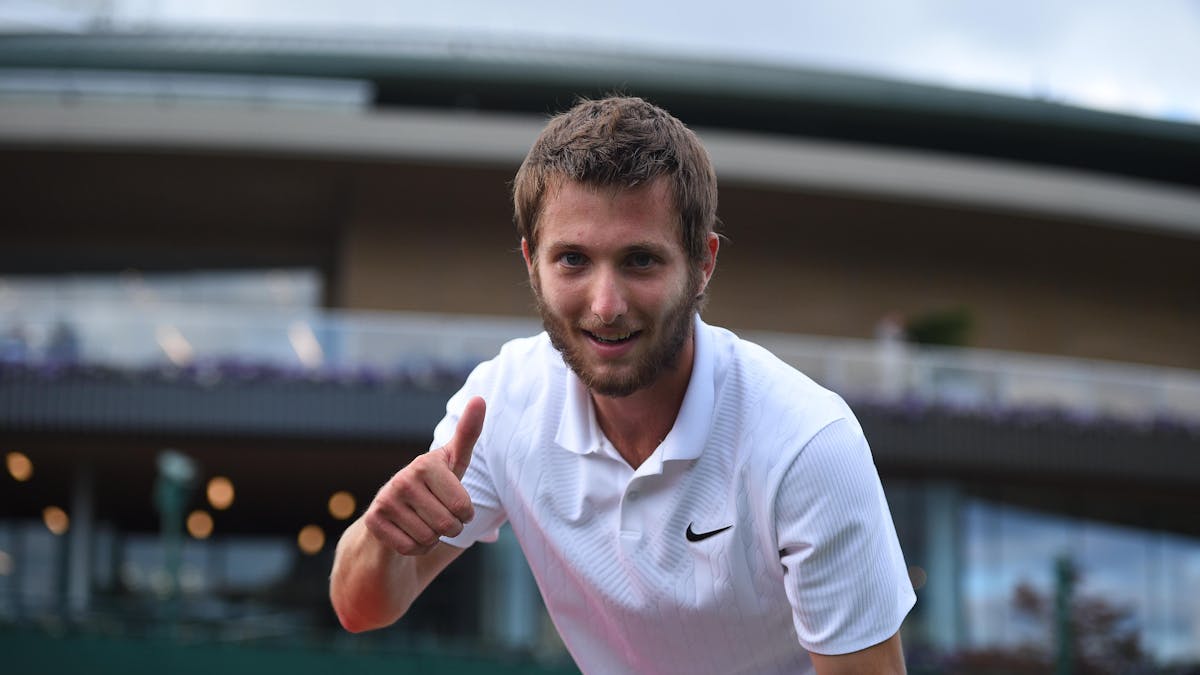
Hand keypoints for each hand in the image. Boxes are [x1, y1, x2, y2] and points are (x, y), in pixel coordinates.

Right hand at [364, 396, 484, 555]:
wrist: (393, 513)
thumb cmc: (433, 486)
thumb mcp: (453, 462)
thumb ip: (467, 433)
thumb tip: (480, 398)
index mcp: (426, 463)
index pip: (465, 509)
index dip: (465, 515)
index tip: (454, 503)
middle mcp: (403, 478)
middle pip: (447, 526)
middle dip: (449, 529)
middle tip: (437, 516)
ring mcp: (385, 500)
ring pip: (429, 539)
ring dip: (432, 539)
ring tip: (421, 522)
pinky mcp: (373, 522)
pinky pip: (410, 548)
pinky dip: (415, 548)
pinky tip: (407, 533)